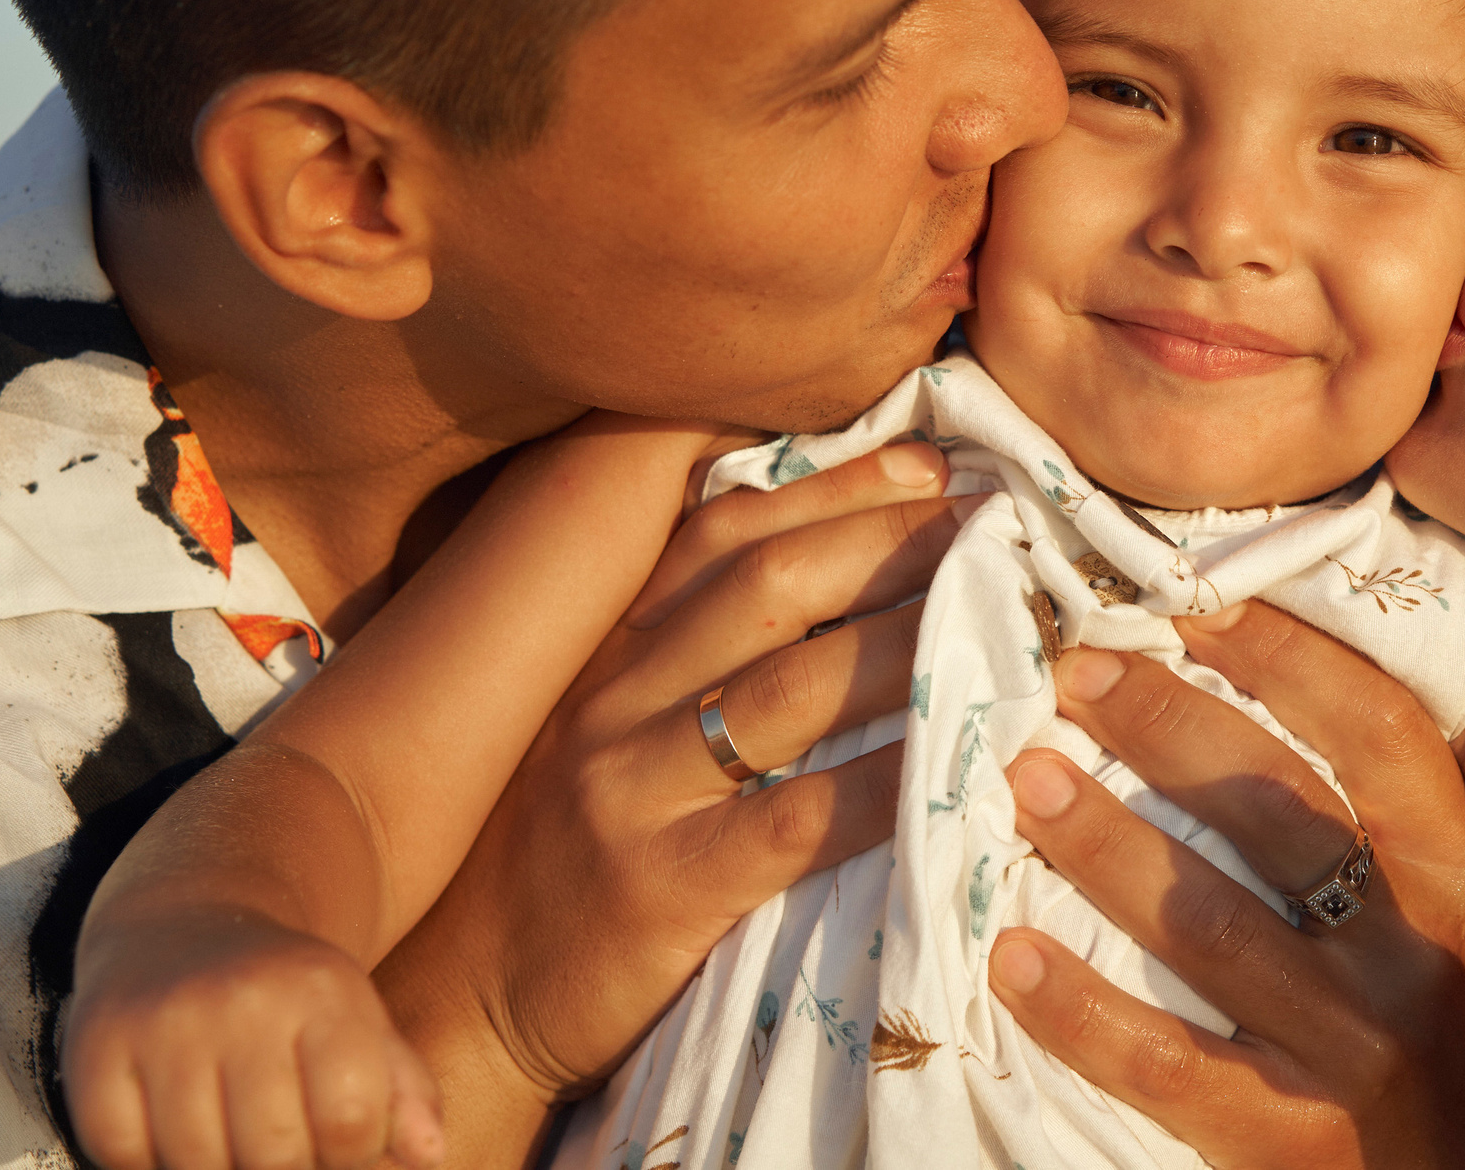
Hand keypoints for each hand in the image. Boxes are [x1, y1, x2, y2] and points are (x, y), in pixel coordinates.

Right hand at [63, 911, 440, 1169]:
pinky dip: (147, 1164)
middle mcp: (244, 1002)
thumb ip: (404, 1093)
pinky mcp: (97, 1050)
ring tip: (232, 1142)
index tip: (339, 1148)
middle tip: (282, 1152)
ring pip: (196, 1164)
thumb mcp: (361, 1022)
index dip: (351, 1157)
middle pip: (274, 1154)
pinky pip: (121, 1155)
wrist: (185, 924)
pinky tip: (171, 1132)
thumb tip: (430, 1159)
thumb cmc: (290, 997)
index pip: (351, 1122)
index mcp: (324, 993)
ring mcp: (165, 1025)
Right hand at [372, 443, 977, 1168]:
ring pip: (793, 685)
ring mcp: (630, 786)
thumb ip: (684, 661)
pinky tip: (962, 769)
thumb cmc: (555, 857)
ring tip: (1008, 624)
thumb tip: (827, 586)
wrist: (456, 1000)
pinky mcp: (660, 883)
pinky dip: (888, 785)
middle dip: (893, 540)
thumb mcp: (598, 732)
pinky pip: (796, 820)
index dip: (833, 486)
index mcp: (608, 648)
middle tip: (994, 525)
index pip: (724, 530)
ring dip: (911, 643)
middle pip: (773, 584)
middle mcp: (613, 695)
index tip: (931, 464)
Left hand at [985, 600, 1464, 1169]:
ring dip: (1104, 842)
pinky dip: (1079, 1008)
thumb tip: (1250, 678)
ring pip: (1211, 922)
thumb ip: (1386, 822)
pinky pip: (1167, 1062)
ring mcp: (1357, 1049)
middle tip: (1075, 672)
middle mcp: (1419, 953)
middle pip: (1280, 806)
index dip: (1284, 655)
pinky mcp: (1293, 1139)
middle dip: (1166, 723)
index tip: (1189, 602)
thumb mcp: (1452, 921)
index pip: (1378, 731)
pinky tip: (1010, 957)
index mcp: (1460, 875)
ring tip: (1026, 778)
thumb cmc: (1449, 1040)